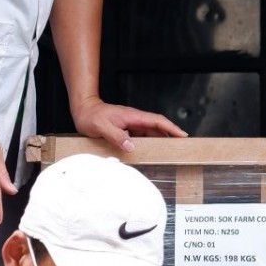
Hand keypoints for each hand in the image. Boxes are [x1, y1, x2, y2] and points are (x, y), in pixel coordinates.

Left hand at [72, 97, 186, 152]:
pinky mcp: (126, 129)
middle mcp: (134, 119)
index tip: (182, 135)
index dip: (170, 128)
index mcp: (132, 116)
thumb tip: (131, 146)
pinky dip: (147, 145)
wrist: (83, 110)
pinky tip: (147, 153)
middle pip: (157, 128)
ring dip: (158, 142)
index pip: (157, 121)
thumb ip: (116, 135)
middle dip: (169, 136)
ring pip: (150, 133)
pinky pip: (141, 137)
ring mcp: (131, 124)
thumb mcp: (101, 126)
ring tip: (165, 155)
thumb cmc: (91, 116)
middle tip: (179, 148)